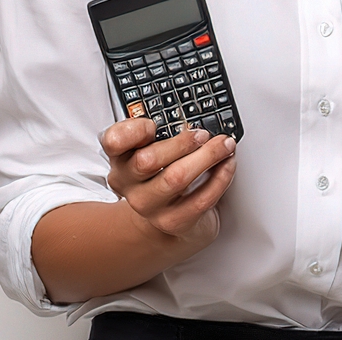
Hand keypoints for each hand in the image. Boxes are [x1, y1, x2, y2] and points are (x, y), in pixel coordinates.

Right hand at [100, 117, 237, 246]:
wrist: (167, 216)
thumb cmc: (161, 174)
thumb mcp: (150, 149)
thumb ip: (160, 132)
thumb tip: (189, 120)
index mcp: (120, 158)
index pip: (113, 141)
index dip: (133, 131)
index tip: (153, 125)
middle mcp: (129, 184)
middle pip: (147, 160)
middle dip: (182, 143)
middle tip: (204, 134)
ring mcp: (149, 206)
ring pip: (176, 178)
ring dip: (207, 157)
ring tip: (224, 146)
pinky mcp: (173, 221)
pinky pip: (201, 198)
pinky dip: (220, 178)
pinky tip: (227, 165)